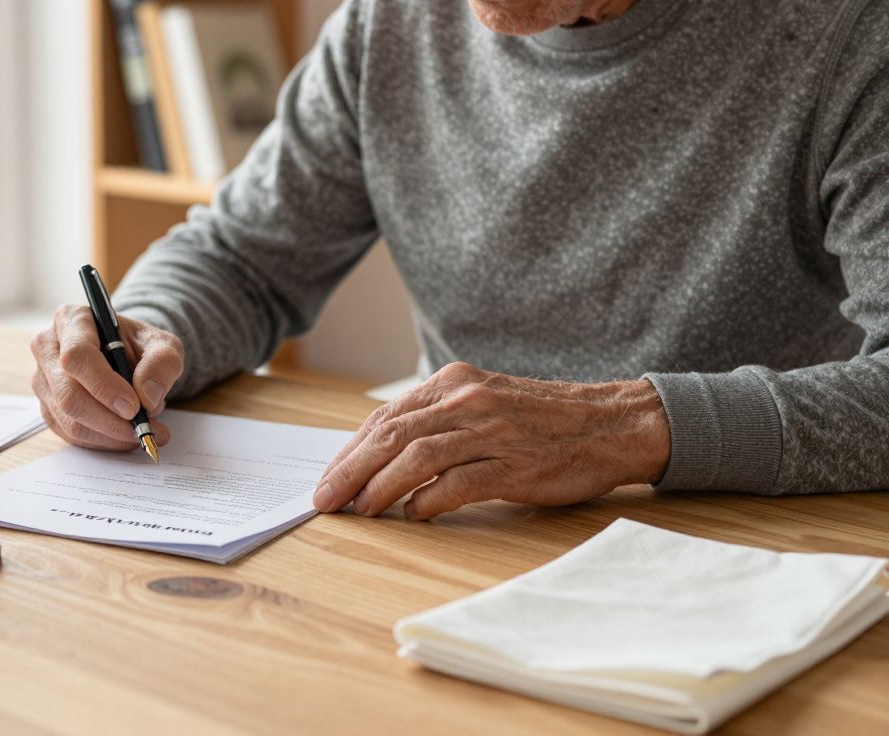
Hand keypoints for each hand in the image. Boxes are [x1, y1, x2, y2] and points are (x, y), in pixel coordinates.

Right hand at [31, 305, 183, 450]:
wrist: (129, 358)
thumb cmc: (140, 347)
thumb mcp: (163, 346)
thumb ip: (162, 364)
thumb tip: (147, 396)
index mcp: (72, 320)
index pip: (77, 355)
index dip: (104, 385)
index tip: (133, 406)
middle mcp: (48, 348)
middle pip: (69, 394)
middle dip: (109, 419)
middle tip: (142, 428)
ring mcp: (44, 380)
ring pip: (69, 420)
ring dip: (110, 434)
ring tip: (143, 431)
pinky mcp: (48, 407)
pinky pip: (71, 434)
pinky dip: (102, 441)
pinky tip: (125, 435)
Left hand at [313, 362, 669, 519]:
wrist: (613, 423)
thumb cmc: (541, 420)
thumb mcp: (483, 402)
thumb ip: (437, 420)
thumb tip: (381, 455)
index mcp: (454, 383)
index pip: (386, 417)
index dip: (350, 451)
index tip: (328, 477)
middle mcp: (467, 401)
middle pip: (391, 435)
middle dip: (350, 470)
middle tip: (323, 499)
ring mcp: (492, 432)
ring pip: (417, 456)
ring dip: (380, 487)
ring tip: (359, 511)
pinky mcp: (515, 465)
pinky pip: (459, 483)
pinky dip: (428, 500)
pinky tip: (412, 515)